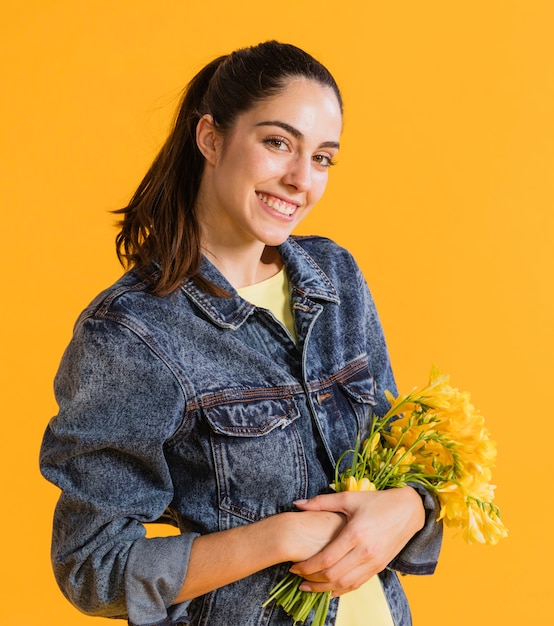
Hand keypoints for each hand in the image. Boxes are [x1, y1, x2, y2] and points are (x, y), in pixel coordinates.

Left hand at [289, 487, 424, 595]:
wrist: (409, 510)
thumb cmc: (377, 501)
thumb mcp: (349, 498)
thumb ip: (322, 502)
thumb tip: (297, 504)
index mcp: (356, 533)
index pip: (326, 558)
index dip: (307, 566)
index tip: (294, 566)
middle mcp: (365, 552)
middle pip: (333, 575)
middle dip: (312, 580)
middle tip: (297, 577)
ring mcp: (374, 562)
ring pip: (345, 584)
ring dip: (324, 589)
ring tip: (308, 587)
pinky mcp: (379, 567)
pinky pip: (357, 585)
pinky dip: (341, 590)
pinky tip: (329, 589)